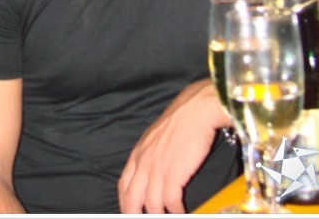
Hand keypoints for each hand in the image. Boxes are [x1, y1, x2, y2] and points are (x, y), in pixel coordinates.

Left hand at [118, 79, 227, 213]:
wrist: (195, 110)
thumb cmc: (179, 121)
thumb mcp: (155, 136)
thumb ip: (149, 153)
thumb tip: (151, 169)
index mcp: (137, 153)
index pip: (123, 186)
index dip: (125, 203)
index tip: (130, 212)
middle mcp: (143, 163)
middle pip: (132, 200)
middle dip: (135, 215)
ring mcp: (157, 169)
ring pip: (151, 205)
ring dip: (159, 215)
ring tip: (168, 216)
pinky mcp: (174, 174)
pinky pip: (170, 201)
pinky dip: (176, 211)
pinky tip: (180, 211)